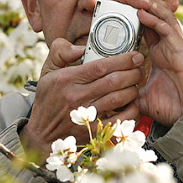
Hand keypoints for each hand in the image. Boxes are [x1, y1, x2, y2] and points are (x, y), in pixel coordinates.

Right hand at [19, 38, 145, 157]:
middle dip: (133, 73)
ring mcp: (86, 116)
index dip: (123, 60)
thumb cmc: (48, 100)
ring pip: (119, 99)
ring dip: (133, 89)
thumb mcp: (47, 71)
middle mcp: (77, 97)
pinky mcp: (93, 132)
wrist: (42, 134)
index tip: (135, 56)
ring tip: (137, 83)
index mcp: (67, 80)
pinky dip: (132, 111)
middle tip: (140, 68)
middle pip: (114, 82)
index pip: (101, 66)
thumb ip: (60, 52)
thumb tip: (81, 47)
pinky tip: (133, 104)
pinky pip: (120, 120)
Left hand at [117, 0, 182, 126]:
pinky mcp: (180, 49)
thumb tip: (111, 98)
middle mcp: (167, 44)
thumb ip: (130, 93)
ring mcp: (175, 45)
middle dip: (136, 2)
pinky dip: (153, 18)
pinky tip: (140, 12)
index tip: (115, 8)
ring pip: (160, 15)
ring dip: (144, 3)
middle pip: (153, 14)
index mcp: (159, 52)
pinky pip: (166, 28)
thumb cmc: (173, 106)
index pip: (145, 25)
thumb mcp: (143, 98)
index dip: (132, 14)